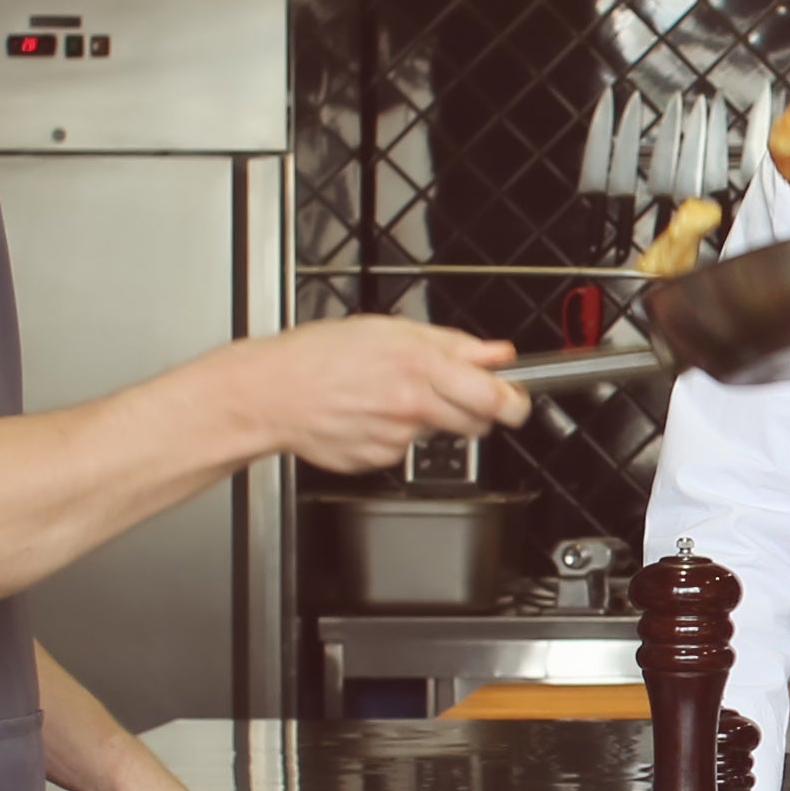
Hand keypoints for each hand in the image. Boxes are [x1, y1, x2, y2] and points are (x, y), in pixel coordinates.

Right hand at [249, 316, 530, 466]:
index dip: (514, 402)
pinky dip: (396, 432)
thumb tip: (497, 353)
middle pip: (476, 422)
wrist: (271, 393)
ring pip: (438, 432)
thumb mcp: (391, 330)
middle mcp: (413, 405)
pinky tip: (371, 414)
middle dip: (476, 410)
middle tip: (454, 393)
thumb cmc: (320, 355)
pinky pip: (405, 448)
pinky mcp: (380, 459)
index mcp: (420, 367)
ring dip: (430, 417)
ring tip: (393, 396)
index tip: (518, 401)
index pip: (493, 397)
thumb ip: (453, 344)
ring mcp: (397, 437)